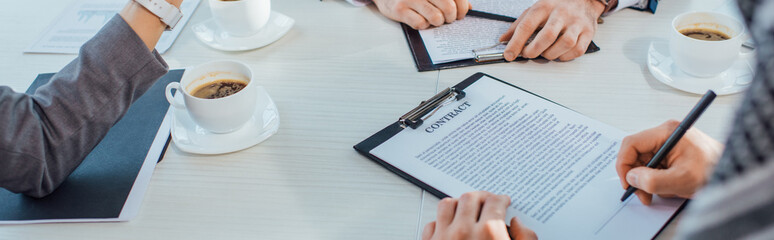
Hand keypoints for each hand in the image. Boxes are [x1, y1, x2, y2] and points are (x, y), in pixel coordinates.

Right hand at [372, 0, 470, 29]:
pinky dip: (423, 25)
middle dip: (450, 17)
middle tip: (447, 19)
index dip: (462, 8)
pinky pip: (420, 24)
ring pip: (436, 17)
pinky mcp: (400, 9)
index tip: (460, 14)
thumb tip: (467, 7)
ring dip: (437, 22)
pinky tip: (420, 20)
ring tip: (433, 19)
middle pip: (448, 7)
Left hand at [422, 191, 537, 239]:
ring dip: (458, 204)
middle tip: (487, 201)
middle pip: (471, 198)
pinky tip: (448, 226)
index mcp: (490, 233)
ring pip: (447, 205)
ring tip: (466, 208)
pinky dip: (440, 223)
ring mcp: (443, 239)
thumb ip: (526, 238)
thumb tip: (519, 225)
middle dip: (481, 197)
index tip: (503, 201)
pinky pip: (431, 225)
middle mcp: (464, 233)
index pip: (495, 202)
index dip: (501, 199)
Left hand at [499, 0, 604, 60]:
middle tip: (528, 54)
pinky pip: (578, 49)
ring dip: (551, 54)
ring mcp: (576, 23)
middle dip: (534, 50)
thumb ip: (518, 25)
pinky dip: (566, 56)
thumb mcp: (534, 10)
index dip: (516, 42)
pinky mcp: (588, 32)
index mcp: (544, 7)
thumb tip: (503, 40)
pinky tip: (559, 54)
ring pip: (565, 43)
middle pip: (547, 35)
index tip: (509, 54)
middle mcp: (561, 13)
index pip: (527, 25)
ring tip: (545, 53)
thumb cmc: (556, 6)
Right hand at [616, 120, 723, 204]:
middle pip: (636, 153)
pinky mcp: (672, 152)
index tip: (627, 182)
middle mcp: (666, 134)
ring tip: (661, 191)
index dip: (624, 164)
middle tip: (641, 193)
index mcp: (667, 132)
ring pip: (644, 162)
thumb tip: (632, 178)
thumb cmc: (714, 171)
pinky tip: (669, 186)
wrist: (734, 173)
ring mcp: (669, 143)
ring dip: (648, 180)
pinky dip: (656, 179)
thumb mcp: (681, 180)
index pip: (631, 144)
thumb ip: (653, 180)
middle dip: (637, 176)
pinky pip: (654, 165)